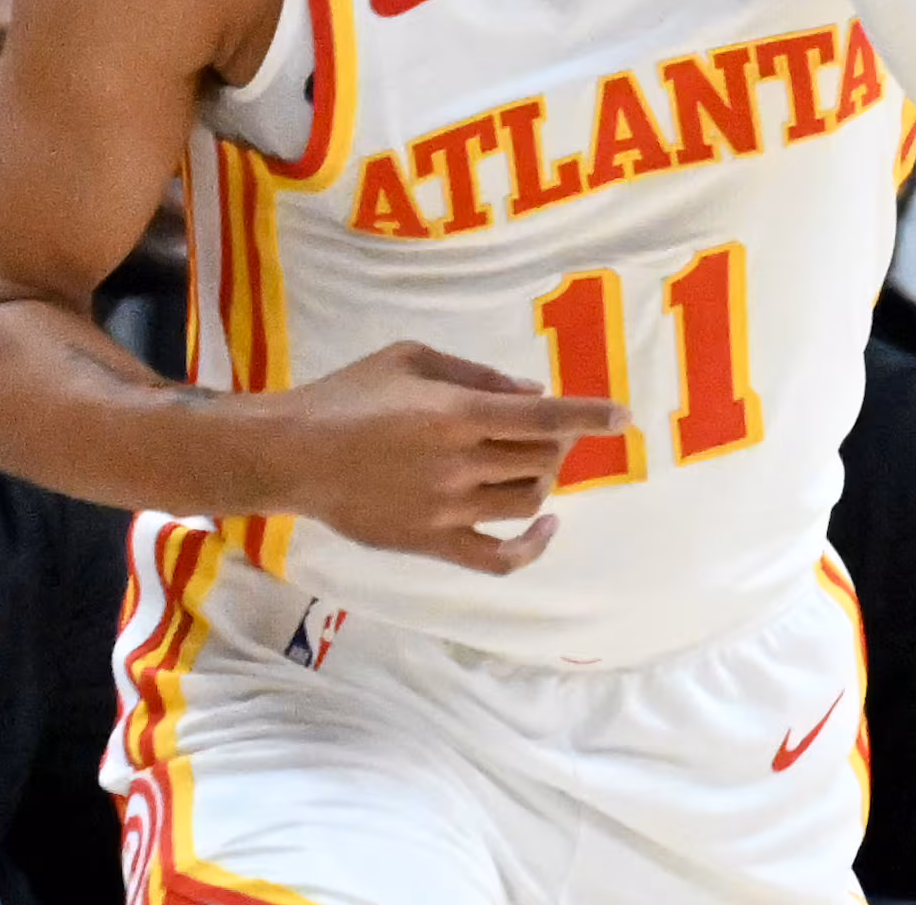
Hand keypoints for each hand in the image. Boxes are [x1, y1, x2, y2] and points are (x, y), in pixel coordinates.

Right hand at [253, 342, 625, 576]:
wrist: (293, 454)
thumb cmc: (348, 395)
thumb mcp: (410, 358)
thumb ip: (475, 374)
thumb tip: (532, 393)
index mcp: (456, 413)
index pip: (543, 417)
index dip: (589, 416)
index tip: (622, 416)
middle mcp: (460, 463)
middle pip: (541, 459)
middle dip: (559, 442)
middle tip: (548, 430)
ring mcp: (448, 509)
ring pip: (527, 501)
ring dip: (542, 479)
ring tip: (529, 463)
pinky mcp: (433, 543)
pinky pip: (498, 557)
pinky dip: (533, 546)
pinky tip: (547, 526)